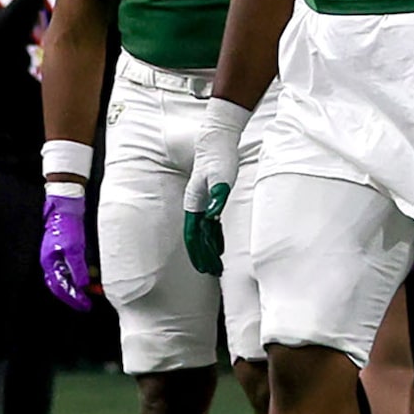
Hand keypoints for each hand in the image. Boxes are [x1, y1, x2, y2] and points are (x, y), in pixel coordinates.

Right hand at [40, 187, 93, 310]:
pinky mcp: (68, 247)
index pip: (60, 287)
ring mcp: (59, 254)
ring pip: (69, 275)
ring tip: (95, 288)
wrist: (66, 203)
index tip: (85, 305)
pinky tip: (94, 272)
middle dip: (77, 294)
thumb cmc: (66, 224)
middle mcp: (53, 261)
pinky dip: (84, 272)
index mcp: (50, 263)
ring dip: (81, 283)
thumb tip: (82, 284)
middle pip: (63, 284)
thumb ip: (78, 267)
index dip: (73, 298)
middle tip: (90, 301)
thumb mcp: (74, 248)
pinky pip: (75, 265)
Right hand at [180, 97, 248, 275]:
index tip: (206, 267)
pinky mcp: (212, 197)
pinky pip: (211, 223)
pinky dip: (214, 236)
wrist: (217, 140)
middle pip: (197, 236)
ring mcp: (203, 202)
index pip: (194, 234)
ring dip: (209, 248)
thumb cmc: (218, 157)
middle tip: (213, 272)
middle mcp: (196, 205)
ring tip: (215, 264)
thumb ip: (217, 194)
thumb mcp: (220, 176)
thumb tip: (214, 215)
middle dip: (203, 255)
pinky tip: (220, 244)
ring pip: (203, 231)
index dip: (199, 252)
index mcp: (194, 203)